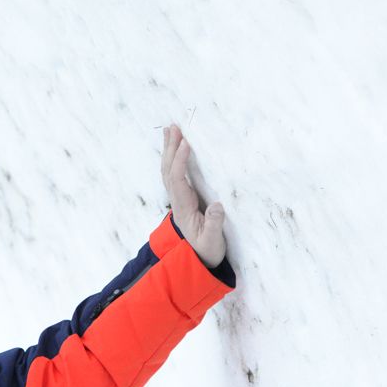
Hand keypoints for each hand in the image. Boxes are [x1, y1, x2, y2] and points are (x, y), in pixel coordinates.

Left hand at [161, 124, 225, 267]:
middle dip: (170, 149)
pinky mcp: (184, 197)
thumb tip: (217, 206)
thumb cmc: (208, 250)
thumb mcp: (213, 242)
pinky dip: (174, 158)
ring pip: (169, 170)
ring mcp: (179, 198)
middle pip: (169, 171)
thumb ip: (215, 225)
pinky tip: (176, 146)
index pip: (178, 181)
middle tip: (173, 127)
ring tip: (170, 129)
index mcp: (184, 208)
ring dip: (169, 150)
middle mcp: (178, 200)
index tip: (187, 144)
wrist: (200, 259)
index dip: (180, 162)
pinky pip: (175, 173)